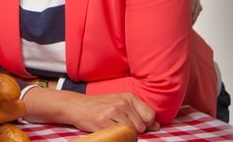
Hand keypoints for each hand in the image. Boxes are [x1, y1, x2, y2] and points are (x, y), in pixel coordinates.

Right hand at [23, 88, 158, 133]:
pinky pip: (119, 135)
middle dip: (133, 130)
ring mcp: (113, 112)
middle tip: (118, 124)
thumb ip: (138, 113)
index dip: (145, 124)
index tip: (134, 123)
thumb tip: (156, 126)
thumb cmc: (99, 106)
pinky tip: (106, 129)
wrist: (75, 105)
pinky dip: (115, 135)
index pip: (150, 115)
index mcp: (129, 96)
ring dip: (123, 133)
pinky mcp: (104, 122)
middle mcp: (122, 102)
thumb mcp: (119, 104)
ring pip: (132, 132)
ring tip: (111, 126)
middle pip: (142, 126)